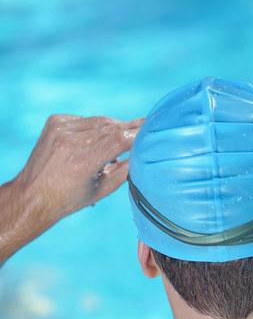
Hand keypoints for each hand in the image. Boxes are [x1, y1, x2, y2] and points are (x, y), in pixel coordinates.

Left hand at [15, 113, 143, 223]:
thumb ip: (126, 170)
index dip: (138, 133)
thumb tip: (144, 152)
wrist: (33, 194)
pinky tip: (95, 140)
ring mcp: (61, 128)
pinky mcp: (55, 121)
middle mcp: (71, 141)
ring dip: (113, 127)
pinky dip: (95, 127)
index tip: (153, 129)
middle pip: (111, 127)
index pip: (120, 139)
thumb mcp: (103, 189)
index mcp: (84, 162)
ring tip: (124, 135)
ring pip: (99, 121)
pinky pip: (85, 120)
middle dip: (129, 127)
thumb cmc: (71, 198)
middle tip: (145, 125)